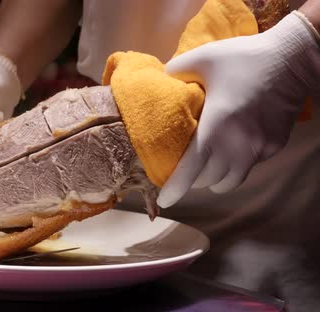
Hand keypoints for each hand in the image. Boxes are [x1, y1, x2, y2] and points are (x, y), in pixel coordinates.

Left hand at [157, 11, 319, 207]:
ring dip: (214, 180)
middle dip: (192, 180)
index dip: (175, 188)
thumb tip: (161, 81)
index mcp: (216, 127)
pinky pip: (249, 167)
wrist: (293, 58)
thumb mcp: (203, 56)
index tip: (164, 200)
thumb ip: (176, 70)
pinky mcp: (274, 147)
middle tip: (183, 170)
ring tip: (205, 168)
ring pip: (230, 182)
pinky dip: (235, 166)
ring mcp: (258, 149)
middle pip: (208, 180)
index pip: (191, 170)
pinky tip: (231, 150)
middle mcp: (237, 145)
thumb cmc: (245, 57)